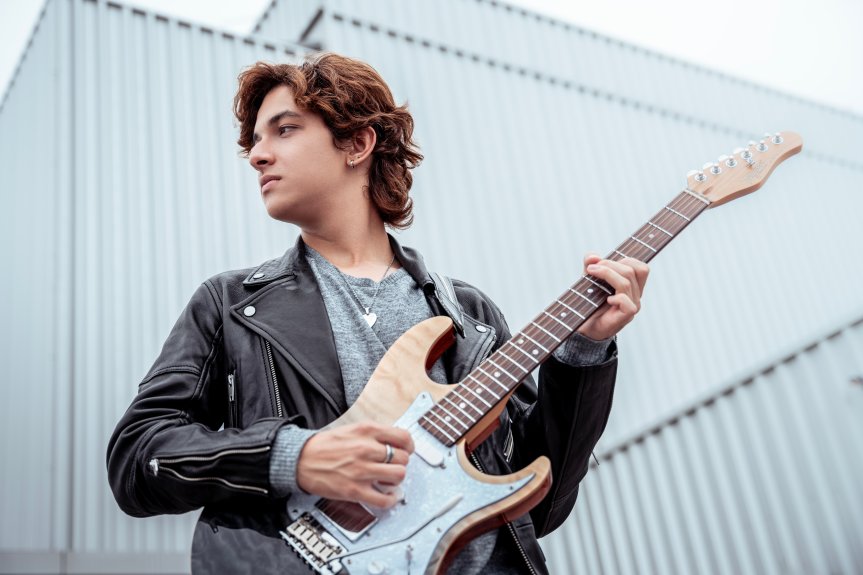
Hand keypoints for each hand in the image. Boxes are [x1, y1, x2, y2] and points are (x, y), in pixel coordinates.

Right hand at [296, 422, 413, 507]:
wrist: (301, 460)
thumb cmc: (325, 445)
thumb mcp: (352, 429)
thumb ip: (374, 434)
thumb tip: (396, 443)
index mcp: (366, 431)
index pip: (403, 437)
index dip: (409, 446)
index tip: (407, 450)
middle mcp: (366, 449)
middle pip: (403, 458)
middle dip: (401, 463)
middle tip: (393, 465)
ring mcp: (361, 471)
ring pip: (398, 476)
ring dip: (396, 479)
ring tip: (388, 479)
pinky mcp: (354, 490)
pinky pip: (384, 499)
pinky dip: (390, 499)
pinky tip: (387, 495)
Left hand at [576, 253, 648, 340]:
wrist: (585, 327)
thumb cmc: (589, 303)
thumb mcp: (588, 279)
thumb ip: (590, 265)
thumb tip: (593, 256)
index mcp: (633, 286)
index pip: (641, 268)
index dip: (624, 260)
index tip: (603, 262)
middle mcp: (636, 295)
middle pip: (632, 270)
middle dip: (609, 264)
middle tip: (591, 269)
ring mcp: (633, 306)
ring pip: (626, 283)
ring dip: (606, 274)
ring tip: (590, 275)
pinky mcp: (626, 316)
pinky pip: (626, 301)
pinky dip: (615, 297)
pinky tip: (606, 299)